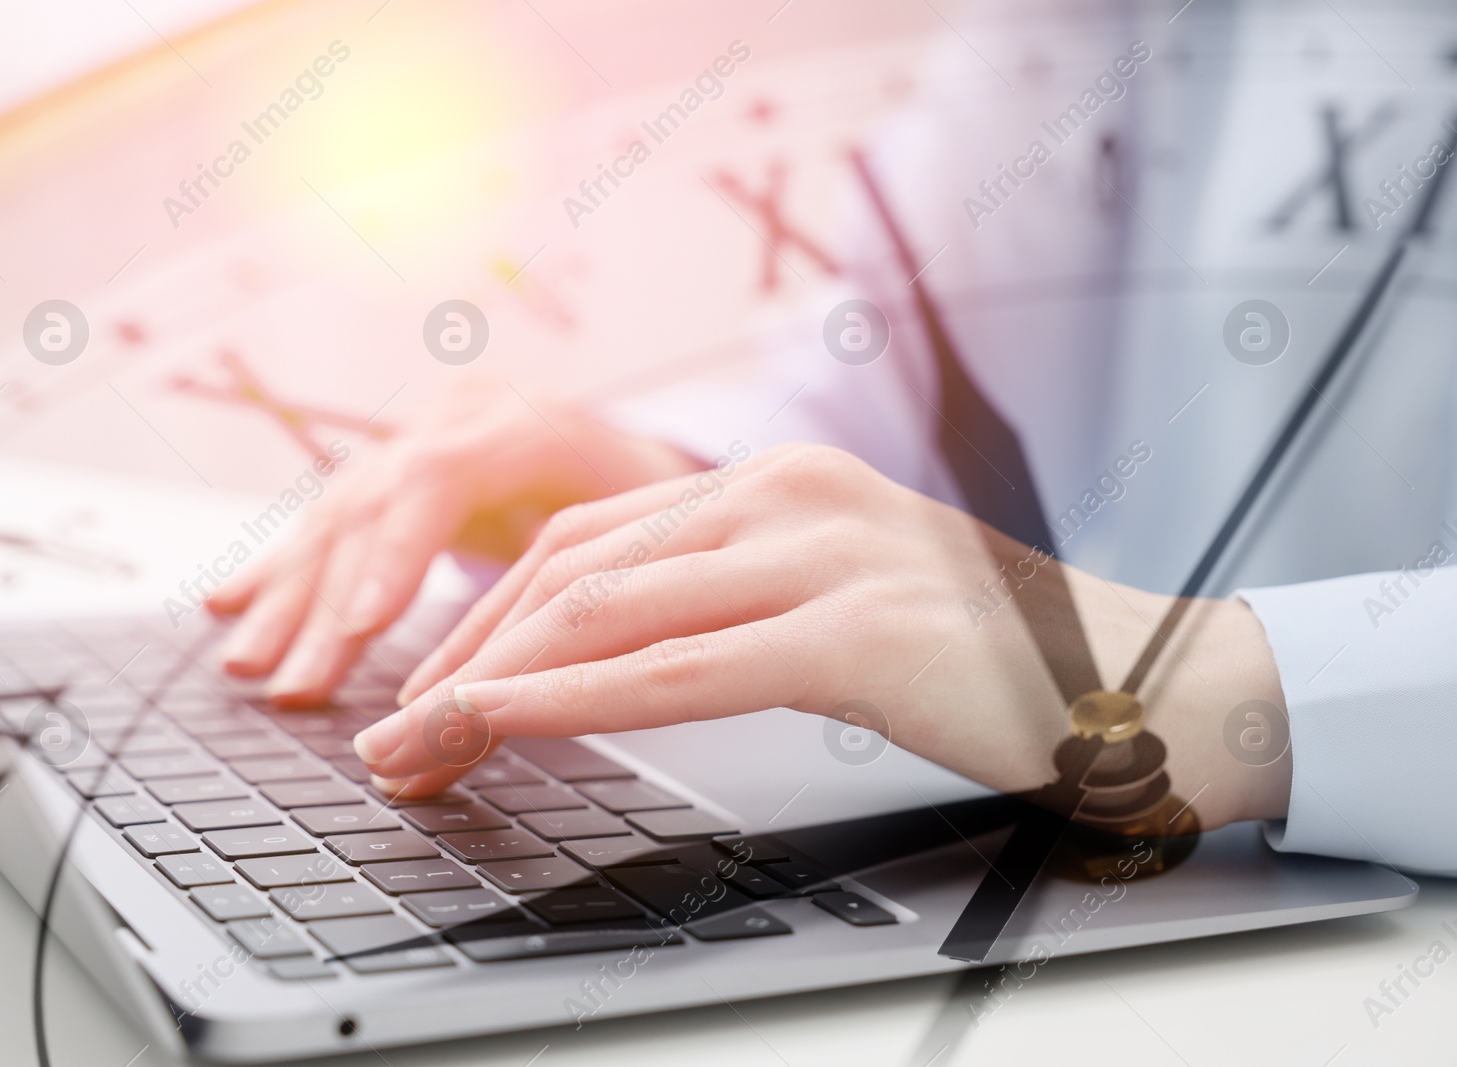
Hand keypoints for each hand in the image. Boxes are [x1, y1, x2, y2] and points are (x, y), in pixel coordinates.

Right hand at [207, 380, 700, 703]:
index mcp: (525, 421)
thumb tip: (534, 675)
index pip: (441, 475)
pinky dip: (280, 568)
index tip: (356, 627)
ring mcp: (418, 435)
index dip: (394, 554)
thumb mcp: (645, 526)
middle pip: (373, 506)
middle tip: (289, 685)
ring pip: (338, 516)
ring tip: (245, 666)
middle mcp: (458, 418)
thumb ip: (587, 579)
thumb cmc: (654, 504)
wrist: (640, 448)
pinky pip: (329, 517)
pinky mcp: (394, 465)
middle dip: (324, 603)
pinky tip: (227, 604)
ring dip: (287, 599)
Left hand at [356, 444, 1291, 828]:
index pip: (585, 540)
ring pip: (604, 609)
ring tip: (415, 748)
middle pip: (571, 567)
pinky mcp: (852, 630)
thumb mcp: (832, 599)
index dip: (483, 620)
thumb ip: (727, 602)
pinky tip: (501, 725)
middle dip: (460, 658)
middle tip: (390, 736)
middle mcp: (785, 493)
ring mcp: (819, 552)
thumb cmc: (980, 662)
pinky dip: (571, 698)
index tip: (423, 692)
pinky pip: (678, 667)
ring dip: (488, 684)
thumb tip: (601, 653)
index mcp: (773, 482)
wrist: (1138, 686)